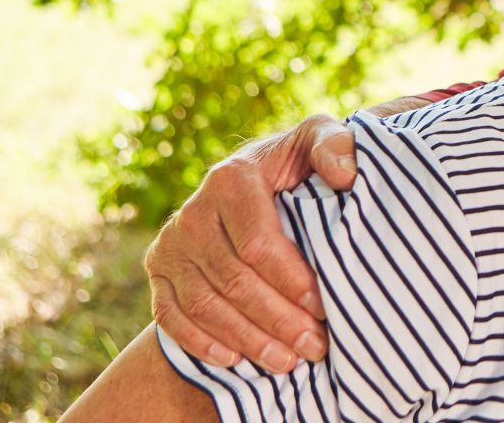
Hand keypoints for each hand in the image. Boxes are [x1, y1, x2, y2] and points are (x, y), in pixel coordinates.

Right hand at [144, 114, 358, 372]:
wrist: (252, 176)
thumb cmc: (295, 163)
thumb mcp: (317, 142)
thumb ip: (336, 146)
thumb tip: (345, 174)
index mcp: (232, 179)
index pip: (258, 244)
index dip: (292, 281)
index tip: (324, 309)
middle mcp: (193, 211)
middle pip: (233, 280)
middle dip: (277, 320)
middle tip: (314, 347)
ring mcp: (171, 242)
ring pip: (205, 304)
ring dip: (247, 339)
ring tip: (287, 361)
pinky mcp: (158, 268)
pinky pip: (170, 315)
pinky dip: (200, 342)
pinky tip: (235, 359)